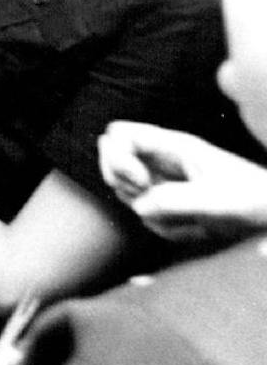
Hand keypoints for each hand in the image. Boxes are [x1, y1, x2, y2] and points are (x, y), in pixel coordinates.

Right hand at [98, 120, 266, 243]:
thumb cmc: (254, 200)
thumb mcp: (216, 199)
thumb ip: (175, 200)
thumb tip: (139, 205)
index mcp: (173, 146)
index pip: (119, 134)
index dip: (117, 157)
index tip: (141, 182)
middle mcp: (163, 161)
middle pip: (112, 161)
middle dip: (125, 186)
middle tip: (151, 199)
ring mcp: (165, 183)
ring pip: (129, 194)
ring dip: (150, 213)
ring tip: (188, 221)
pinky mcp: (171, 205)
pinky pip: (147, 216)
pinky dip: (165, 228)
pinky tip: (195, 230)